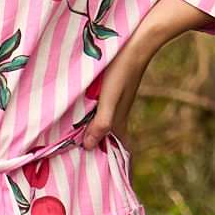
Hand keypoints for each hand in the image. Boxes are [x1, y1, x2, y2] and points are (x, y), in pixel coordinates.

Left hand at [73, 0, 206, 152]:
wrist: (137, 42)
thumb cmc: (121, 71)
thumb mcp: (109, 98)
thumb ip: (101, 122)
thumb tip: (88, 147)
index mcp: (120, 121)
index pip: (121, 149)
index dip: (114, 161)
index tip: (100, 171)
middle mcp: (120, 114)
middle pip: (111, 139)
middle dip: (100, 149)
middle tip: (81, 159)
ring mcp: (118, 102)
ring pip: (106, 125)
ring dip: (95, 133)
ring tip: (77, 141)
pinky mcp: (115, 91)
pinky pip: (103, 111)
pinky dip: (94, 119)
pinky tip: (83, 115)